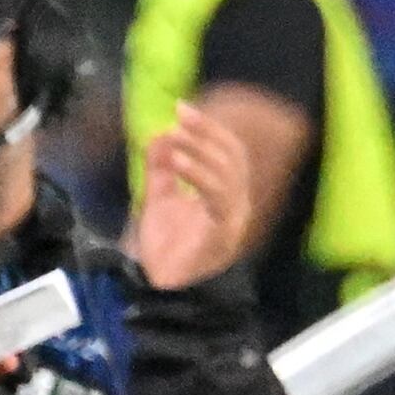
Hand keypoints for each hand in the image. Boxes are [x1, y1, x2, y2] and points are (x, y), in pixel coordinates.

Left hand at [127, 109, 260, 291]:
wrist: (161, 287)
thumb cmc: (165, 248)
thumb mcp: (157, 199)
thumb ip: (161, 169)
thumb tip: (160, 135)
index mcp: (225, 193)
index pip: (226, 152)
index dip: (208, 128)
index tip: (182, 107)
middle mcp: (236, 202)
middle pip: (232, 157)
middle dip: (207, 132)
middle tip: (182, 114)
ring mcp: (233, 217)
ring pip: (228, 173)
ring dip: (201, 150)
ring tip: (176, 137)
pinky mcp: (223, 232)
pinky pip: (217, 197)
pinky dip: (199, 175)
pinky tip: (179, 161)